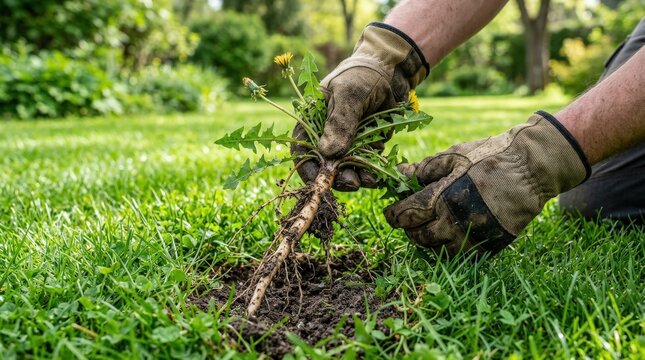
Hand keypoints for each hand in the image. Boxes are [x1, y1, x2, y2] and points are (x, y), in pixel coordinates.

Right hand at [291, 22, 427, 190]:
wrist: (391, 70)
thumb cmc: (362, 76)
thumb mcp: (349, 94)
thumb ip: (340, 123)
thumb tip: (328, 153)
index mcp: (312, 121)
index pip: (302, 151)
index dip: (309, 170)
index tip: (321, 182)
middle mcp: (326, 136)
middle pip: (326, 166)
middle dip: (338, 178)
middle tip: (353, 183)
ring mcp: (346, 143)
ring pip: (347, 169)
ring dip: (357, 178)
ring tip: (370, 180)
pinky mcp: (365, 146)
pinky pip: (366, 164)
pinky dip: (371, 171)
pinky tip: (378, 172)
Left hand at [384, 111, 590, 256]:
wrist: (532, 169)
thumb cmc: (491, 156)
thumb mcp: (454, 156)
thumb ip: (424, 169)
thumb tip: (398, 173)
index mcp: (442, 197)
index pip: (405, 215)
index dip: (393, 215)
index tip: (391, 212)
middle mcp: (455, 222)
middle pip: (418, 237)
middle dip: (408, 229)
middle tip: (408, 220)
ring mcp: (473, 237)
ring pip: (438, 251)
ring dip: (428, 241)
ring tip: (428, 227)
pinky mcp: (489, 246)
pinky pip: (462, 255)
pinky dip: (450, 248)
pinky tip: (449, 234)